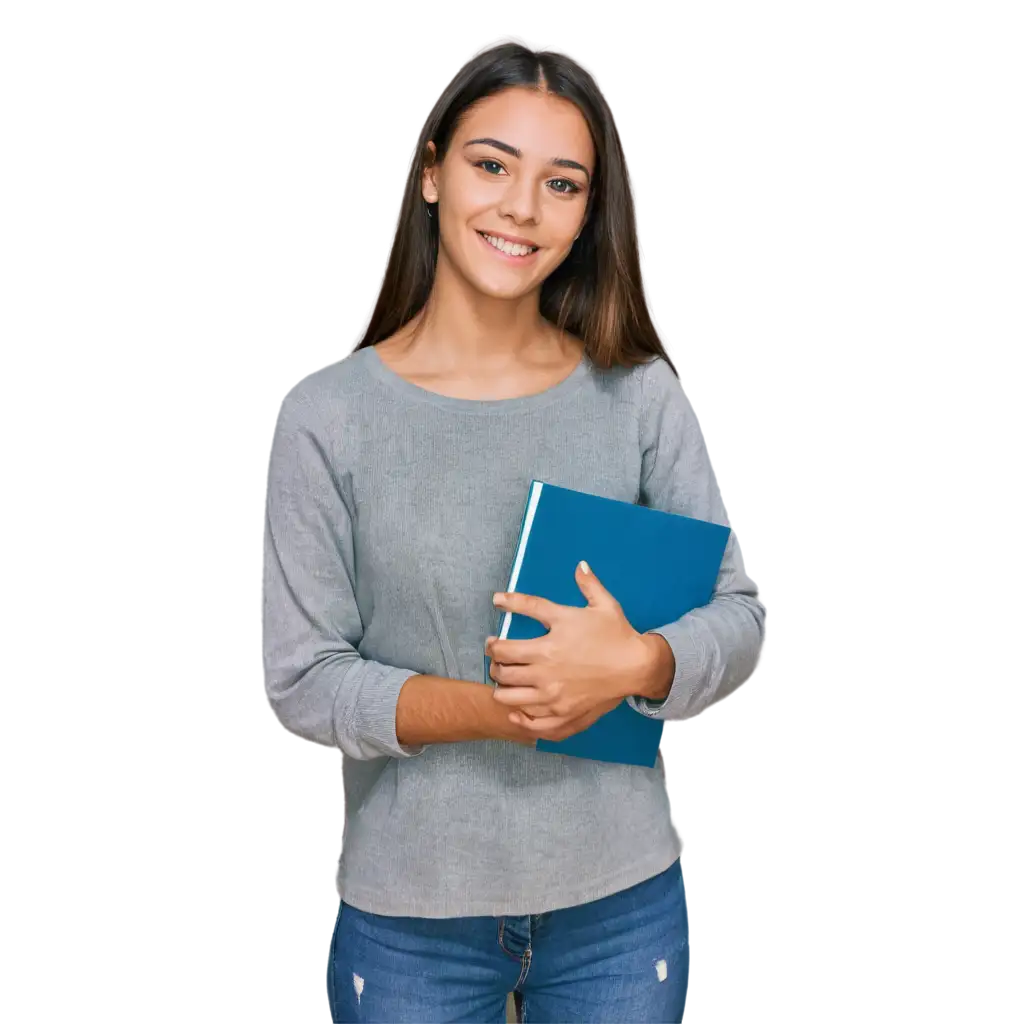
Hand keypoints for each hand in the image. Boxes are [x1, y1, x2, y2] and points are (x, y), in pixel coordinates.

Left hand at [485, 560, 658, 738]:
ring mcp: (552, 690)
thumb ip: (589, 585)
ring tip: (502, 678)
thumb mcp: (605, 605)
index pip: (521, 612)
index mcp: (557, 633)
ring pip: (507, 691)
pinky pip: (527, 716)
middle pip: (503, 661)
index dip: (505, 604)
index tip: (497, 602)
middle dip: (493, 655)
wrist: (638, 667)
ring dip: (500, 683)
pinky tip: (515, 705)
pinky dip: (516, 712)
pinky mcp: (560, 710)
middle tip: (495, 652)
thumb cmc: (619, 635)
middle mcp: (548, 662)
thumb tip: (580, 565)